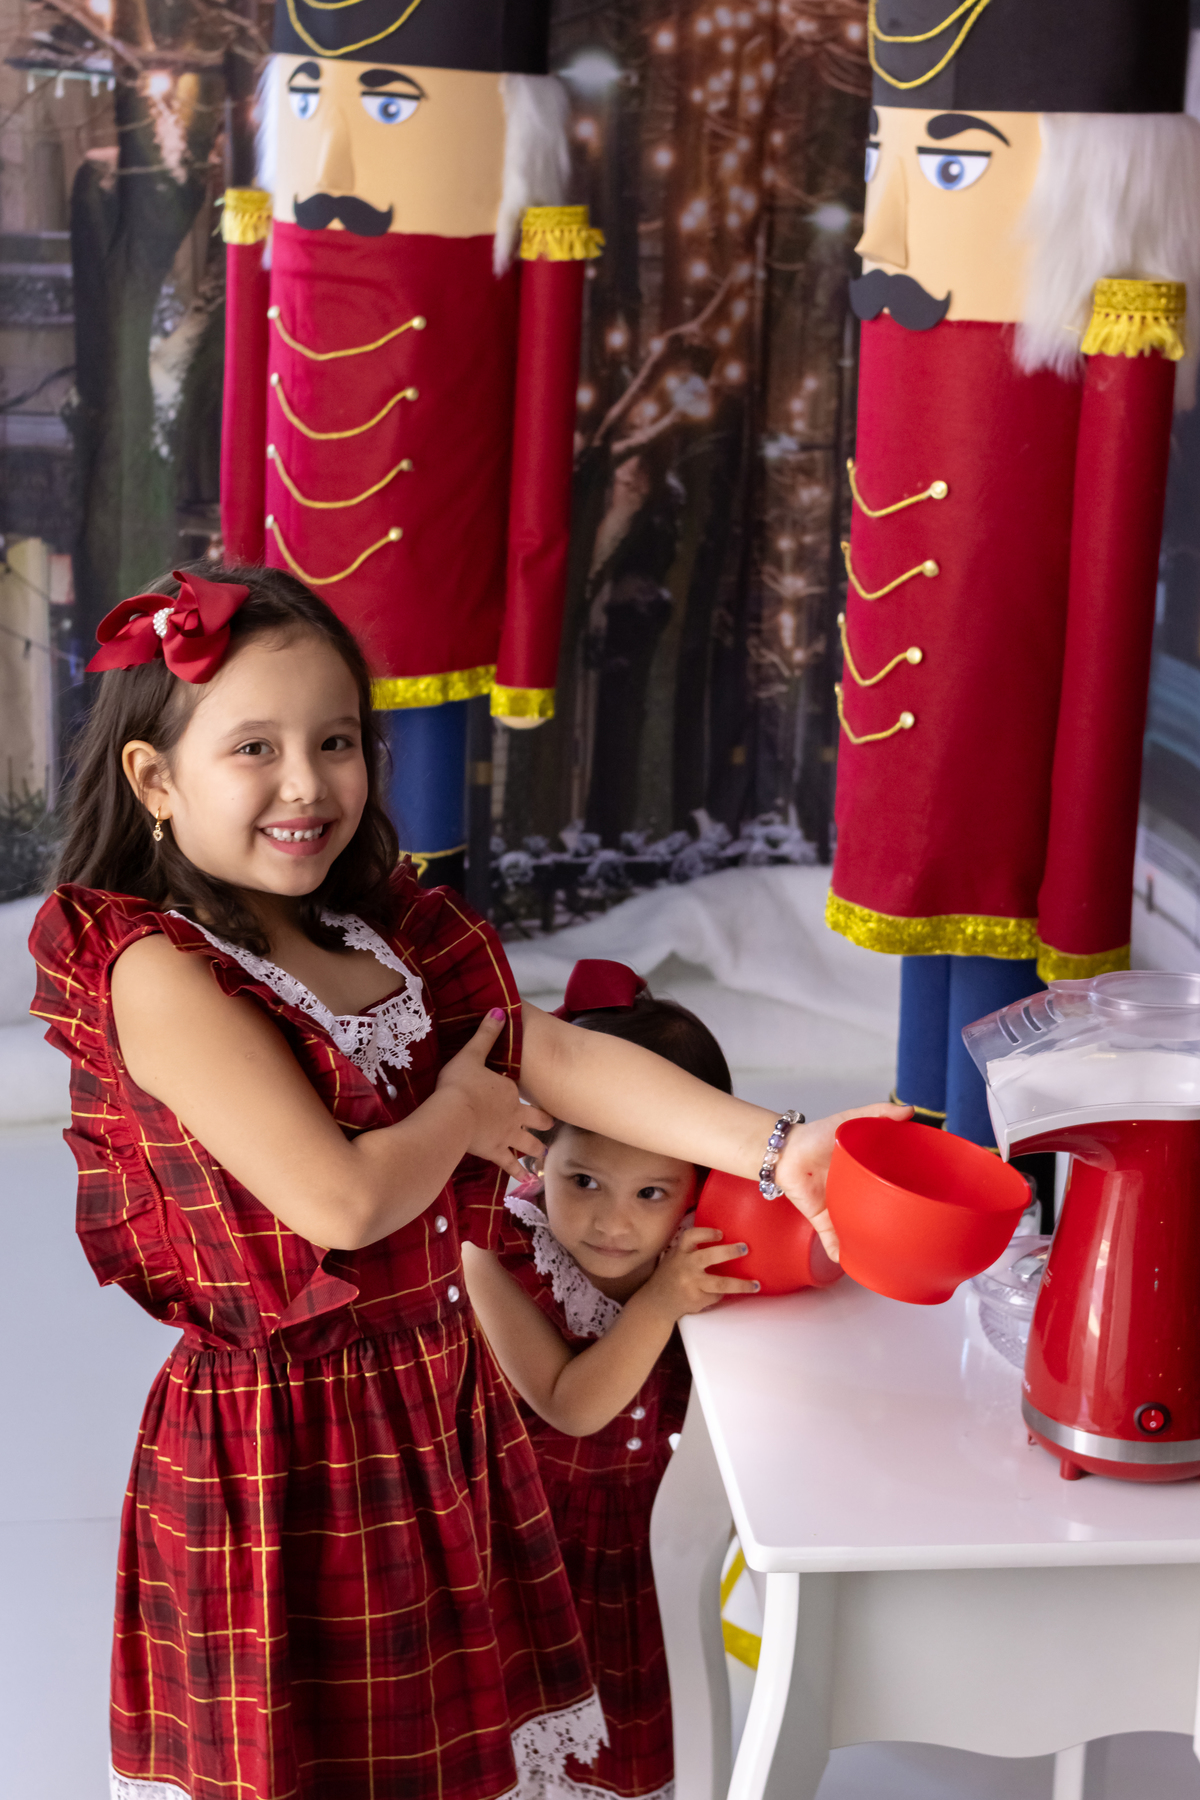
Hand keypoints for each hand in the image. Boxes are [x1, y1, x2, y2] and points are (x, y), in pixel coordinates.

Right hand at [436, 1010, 552, 1178]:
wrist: (453, 1116)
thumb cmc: (459, 1084)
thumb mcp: (471, 1054)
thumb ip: (485, 1034)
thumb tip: (500, 1010)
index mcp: (509, 1091)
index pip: (518, 1091)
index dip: (522, 1093)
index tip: (526, 1095)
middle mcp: (513, 1114)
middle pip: (534, 1119)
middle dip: (543, 1122)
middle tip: (550, 1126)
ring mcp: (506, 1135)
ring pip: (527, 1143)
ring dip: (536, 1149)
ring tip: (543, 1155)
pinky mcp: (494, 1152)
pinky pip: (509, 1165)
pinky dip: (518, 1173)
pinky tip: (527, 1182)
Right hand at [638, 1226, 758, 1322]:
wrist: (657, 1302)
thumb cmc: (671, 1276)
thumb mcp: (675, 1258)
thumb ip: (691, 1250)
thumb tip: (721, 1240)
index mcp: (680, 1253)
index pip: (691, 1237)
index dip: (706, 1233)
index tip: (721, 1233)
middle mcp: (685, 1266)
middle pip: (709, 1256)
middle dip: (729, 1252)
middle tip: (745, 1249)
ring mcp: (692, 1284)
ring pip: (720, 1283)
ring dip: (741, 1285)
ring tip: (755, 1285)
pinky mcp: (697, 1299)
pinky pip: (716, 1296)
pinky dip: (721, 1294)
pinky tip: (723, 1294)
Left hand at [775, 1102, 911, 1260]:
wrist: (785, 1151)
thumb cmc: (817, 1135)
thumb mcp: (851, 1120)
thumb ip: (879, 1113)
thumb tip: (910, 1111)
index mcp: (869, 1173)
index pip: (895, 1185)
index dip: (911, 1193)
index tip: (931, 1200)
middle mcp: (858, 1194)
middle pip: (882, 1213)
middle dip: (896, 1224)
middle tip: (917, 1233)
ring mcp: (841, 1209)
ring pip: (861, 1232)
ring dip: (872, 1244)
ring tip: (891, 1256)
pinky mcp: (823, 1219)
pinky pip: (834, 1241)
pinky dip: (841, 1254)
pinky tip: (853, 1264)